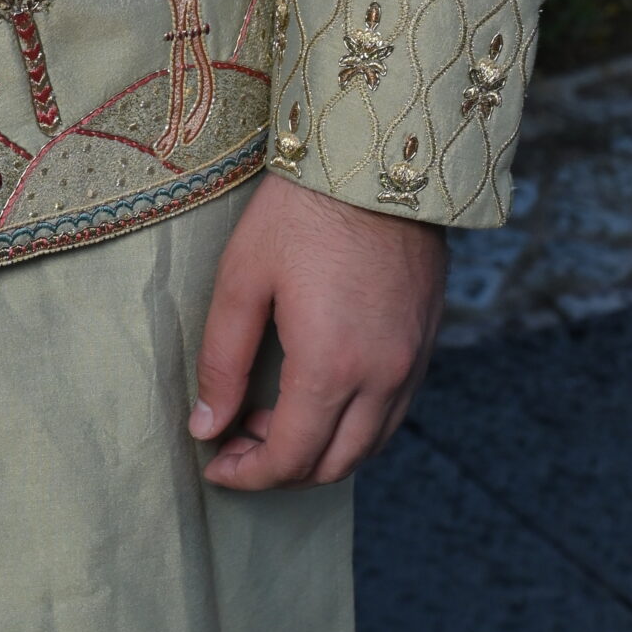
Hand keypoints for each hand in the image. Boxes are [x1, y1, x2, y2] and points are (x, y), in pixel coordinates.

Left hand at [191, 171, 443, 488]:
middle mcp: (383, 376)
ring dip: (320, 451)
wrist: (377, 157)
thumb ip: (222, 360)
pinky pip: (393, 412)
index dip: (248, 474)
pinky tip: (318, 397)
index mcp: (332, 365)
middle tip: (235, 443)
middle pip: (334, 465)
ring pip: (369, 446)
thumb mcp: (242, 278)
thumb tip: (206, 426)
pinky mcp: (426, 341)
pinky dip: (354, 426)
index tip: (213, 466)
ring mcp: (412, 361)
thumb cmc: (300, 211)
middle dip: (281, 470)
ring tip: (270, 420)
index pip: (291, 457)